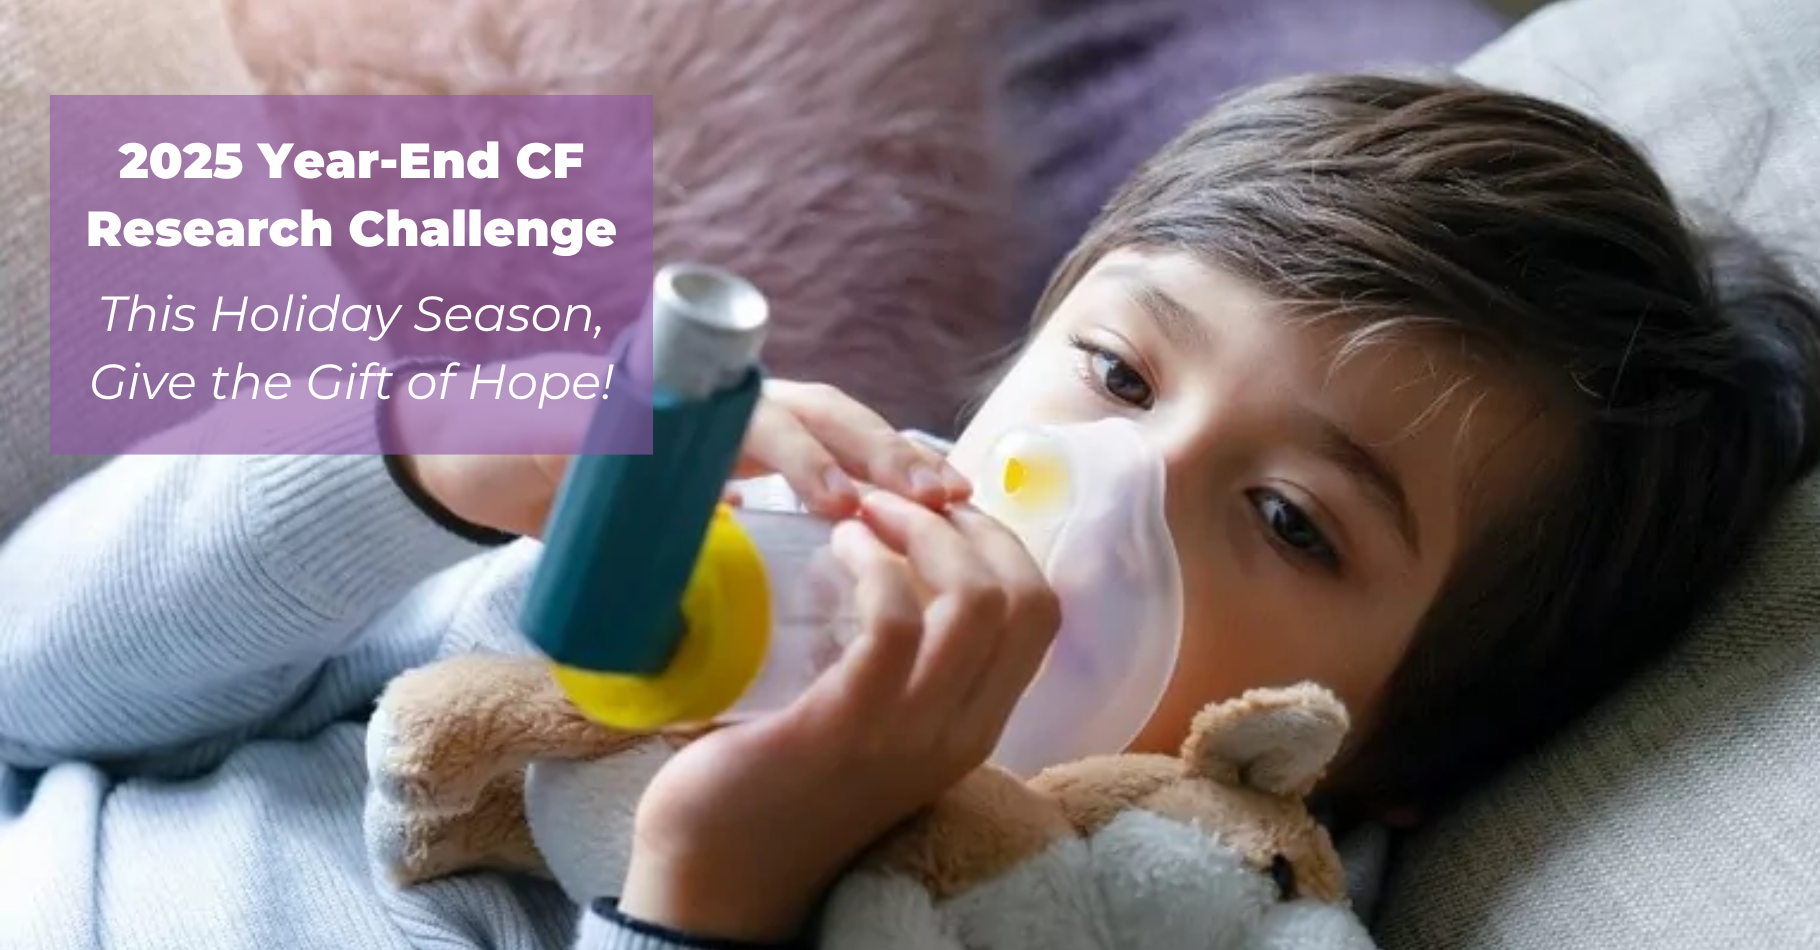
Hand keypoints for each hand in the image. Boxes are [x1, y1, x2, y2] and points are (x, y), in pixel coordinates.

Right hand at [396, 367, 971, 537]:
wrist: (477, 457)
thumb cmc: (584, 496)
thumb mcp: (676, 527)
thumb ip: (730, 546)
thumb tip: (792, 620)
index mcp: (745, 428)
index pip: (843, 434)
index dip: (899, 463)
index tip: (958, 509)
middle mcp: (721, 400)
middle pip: (829, 411)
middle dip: (888, 455)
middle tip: (943, 502)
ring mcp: (676, 392)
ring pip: (773, 404)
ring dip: (825, 452)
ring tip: (865, 506)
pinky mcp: (623, 400)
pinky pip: (686, 414)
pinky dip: (729, 449)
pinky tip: (763, 491)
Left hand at [615, 491, 1061, 942]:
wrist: (717, 876)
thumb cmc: (782, 783)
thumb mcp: (874, 724)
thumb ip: (900, 665)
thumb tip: (893, 558)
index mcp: (974, 726)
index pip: (1039, 611)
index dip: (1000, 541)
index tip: (936, 509)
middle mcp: (960, 733)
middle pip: (1026, 598)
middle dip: (968, 525)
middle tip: (896, 501)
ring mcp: (909, 734)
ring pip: (976, 601)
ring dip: (923, 533)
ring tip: (866, 515)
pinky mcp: (846, 728)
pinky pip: (894, 625)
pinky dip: (874, 566)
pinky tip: (840, 547)